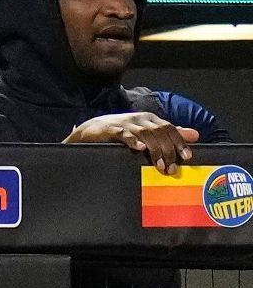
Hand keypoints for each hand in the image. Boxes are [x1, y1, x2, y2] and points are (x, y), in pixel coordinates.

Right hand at [64, 112, 198, 173]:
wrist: (92, 129)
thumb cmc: (122, 132)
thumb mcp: (148, 131)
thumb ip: (170, 134)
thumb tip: (195, 135)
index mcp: (151, 119)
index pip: (170, 128)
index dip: (180, 142)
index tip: (187, 157)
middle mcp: (141, 119)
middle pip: (160, 132)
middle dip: (168, 150)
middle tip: (171, 168)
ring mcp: (126, 123)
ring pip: (146, 134)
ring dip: (155, 150)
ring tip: (159, 166)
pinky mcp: (112, 129)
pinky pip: (125, 134)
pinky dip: (133, 140)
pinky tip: (140, 148)